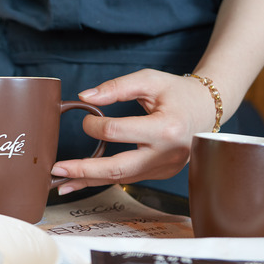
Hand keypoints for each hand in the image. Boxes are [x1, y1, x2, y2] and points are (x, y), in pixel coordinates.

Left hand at [50, 69, 216, 193]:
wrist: (207, 109)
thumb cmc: (177, 92)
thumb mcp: (149, 80)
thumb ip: (116, 87)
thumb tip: (84, 97)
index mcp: (166, 128)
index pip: (118, 131)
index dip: (94, 126)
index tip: (86, 118)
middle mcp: (167, 153)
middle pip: (118, 168)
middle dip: (84, 170)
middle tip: (57, 169)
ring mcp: (165, 168)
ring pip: (120, 179)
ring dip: (88, 181)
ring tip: (60, 183)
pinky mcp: (161, 174)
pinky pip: (127, 179)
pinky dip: (103, 179)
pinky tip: (81, 181)